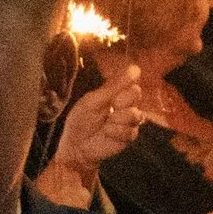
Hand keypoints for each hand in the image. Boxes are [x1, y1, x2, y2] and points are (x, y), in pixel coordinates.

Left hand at [53, 62, 146, 183]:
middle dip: (121, 101)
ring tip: (106, 124)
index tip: (111, 94)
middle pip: (136, 93)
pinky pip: (131, 131)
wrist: (76, 145)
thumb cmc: (82, 120)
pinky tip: (107, 133)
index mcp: (117, 92)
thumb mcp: (94, 100)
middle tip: (109, 108)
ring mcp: (130, 121)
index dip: (122, 85)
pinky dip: (116, 132)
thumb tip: (135, 68)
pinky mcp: (130, 136)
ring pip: (136, 114)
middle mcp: (126, 104)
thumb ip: (114, 86)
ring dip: (118, 118)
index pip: (130, 79)